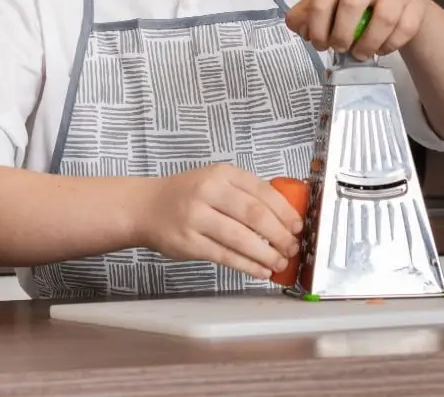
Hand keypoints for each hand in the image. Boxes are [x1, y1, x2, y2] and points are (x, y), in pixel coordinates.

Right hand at [135, 164, 302, 280]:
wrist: (145, 207)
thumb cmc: (186, 195)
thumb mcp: (214, 181)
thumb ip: (245, 194)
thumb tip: (285, 219)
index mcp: (220, 174)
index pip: (262, 191)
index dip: (285, 212)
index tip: (298, 227)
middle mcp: (208, 192)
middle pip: (255, 215)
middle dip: (280, 236)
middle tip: (292, 248)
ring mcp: (196, 217)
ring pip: (242, 239)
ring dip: (267, 254)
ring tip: (279, 262)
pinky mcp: (189, 242)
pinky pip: (226, 256)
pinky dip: (248, 266)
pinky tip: (260, 270)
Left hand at [286, 0, 427, 58]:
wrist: (399, 2)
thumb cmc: (357, 5)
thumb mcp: (330, 4)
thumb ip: (308, 13)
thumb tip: (295, 26)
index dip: (316, 26)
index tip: (318, 44)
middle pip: (350, 4)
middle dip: (341, 33)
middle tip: (338, 49)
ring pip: (383, 18)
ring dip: (368, 43)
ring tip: (359, 54)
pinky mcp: (415, 6)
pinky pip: (404, 29)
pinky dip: (389, 45)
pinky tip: (380, 50)